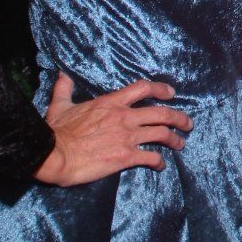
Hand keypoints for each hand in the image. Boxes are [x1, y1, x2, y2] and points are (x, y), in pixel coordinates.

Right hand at [34, 73, 192, 185]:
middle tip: (188, 123)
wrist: (54, 154)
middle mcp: (124, 117)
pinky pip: (151, 157)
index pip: (143, 89)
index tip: (172, 94)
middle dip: (179, 118)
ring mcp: (127, 137)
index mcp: (111, 102)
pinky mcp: (126, 156)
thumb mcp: (60, 105)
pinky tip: (160, 165)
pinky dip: (159, 162)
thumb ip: (64, 89)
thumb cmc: (56, 131)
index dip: (161, 89)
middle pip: (162, 113)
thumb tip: (63, 75)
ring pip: (162, 134)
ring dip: (175, 139)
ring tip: (180, 144)